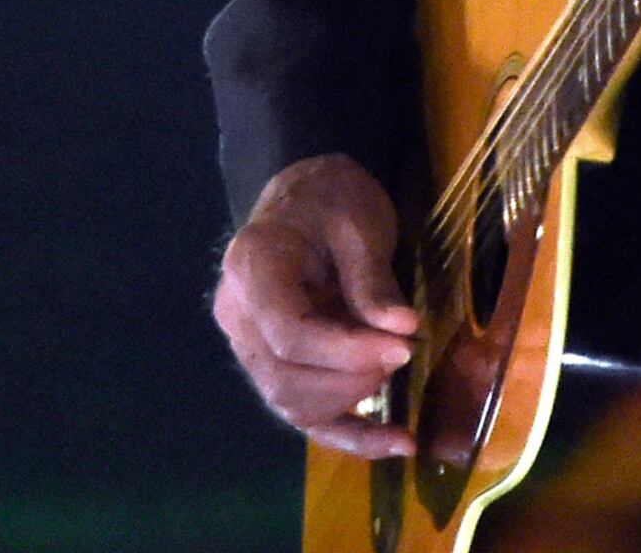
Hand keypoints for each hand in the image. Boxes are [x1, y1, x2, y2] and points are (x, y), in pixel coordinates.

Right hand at [211, 153, 418, 458]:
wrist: (306, 199)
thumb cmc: (329, 200)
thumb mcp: (357, 222)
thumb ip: (372, 278)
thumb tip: (402, 328)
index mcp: (251, 268)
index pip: (288, 334)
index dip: (348, 350)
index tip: (403, 344)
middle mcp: (237, 315)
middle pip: (287, 378)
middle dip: (354, 376)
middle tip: (403, 349)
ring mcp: (249, 347)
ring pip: (292, 403)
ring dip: (352, 399)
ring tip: (394, 365)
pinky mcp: (272, 367)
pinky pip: (304, 415)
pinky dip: (350, 435)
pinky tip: (396, 441)